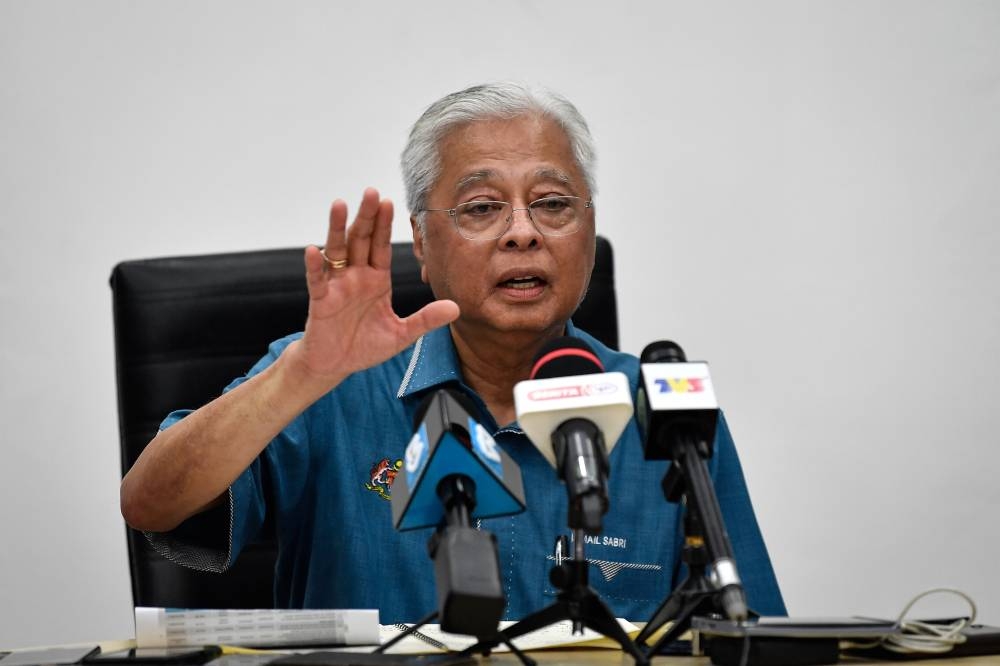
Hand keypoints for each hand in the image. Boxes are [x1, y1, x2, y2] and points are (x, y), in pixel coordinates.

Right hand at [290, 188, 458, 386]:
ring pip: (337, 252)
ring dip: (337, 229)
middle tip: (372, 191)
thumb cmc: (365, 346)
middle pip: (361, 240)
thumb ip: (426, 320)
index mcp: (376, 280)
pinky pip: (317, 281)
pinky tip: (314, 250)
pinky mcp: (321, 302)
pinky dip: (315, 266)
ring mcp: (336, 286)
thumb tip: (456, 308)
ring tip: (340, 205)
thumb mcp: (402, 334)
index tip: (390, 201)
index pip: (381, 246)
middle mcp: (356, 277)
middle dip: (366, 216)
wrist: (336, 365)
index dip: (385, 225)